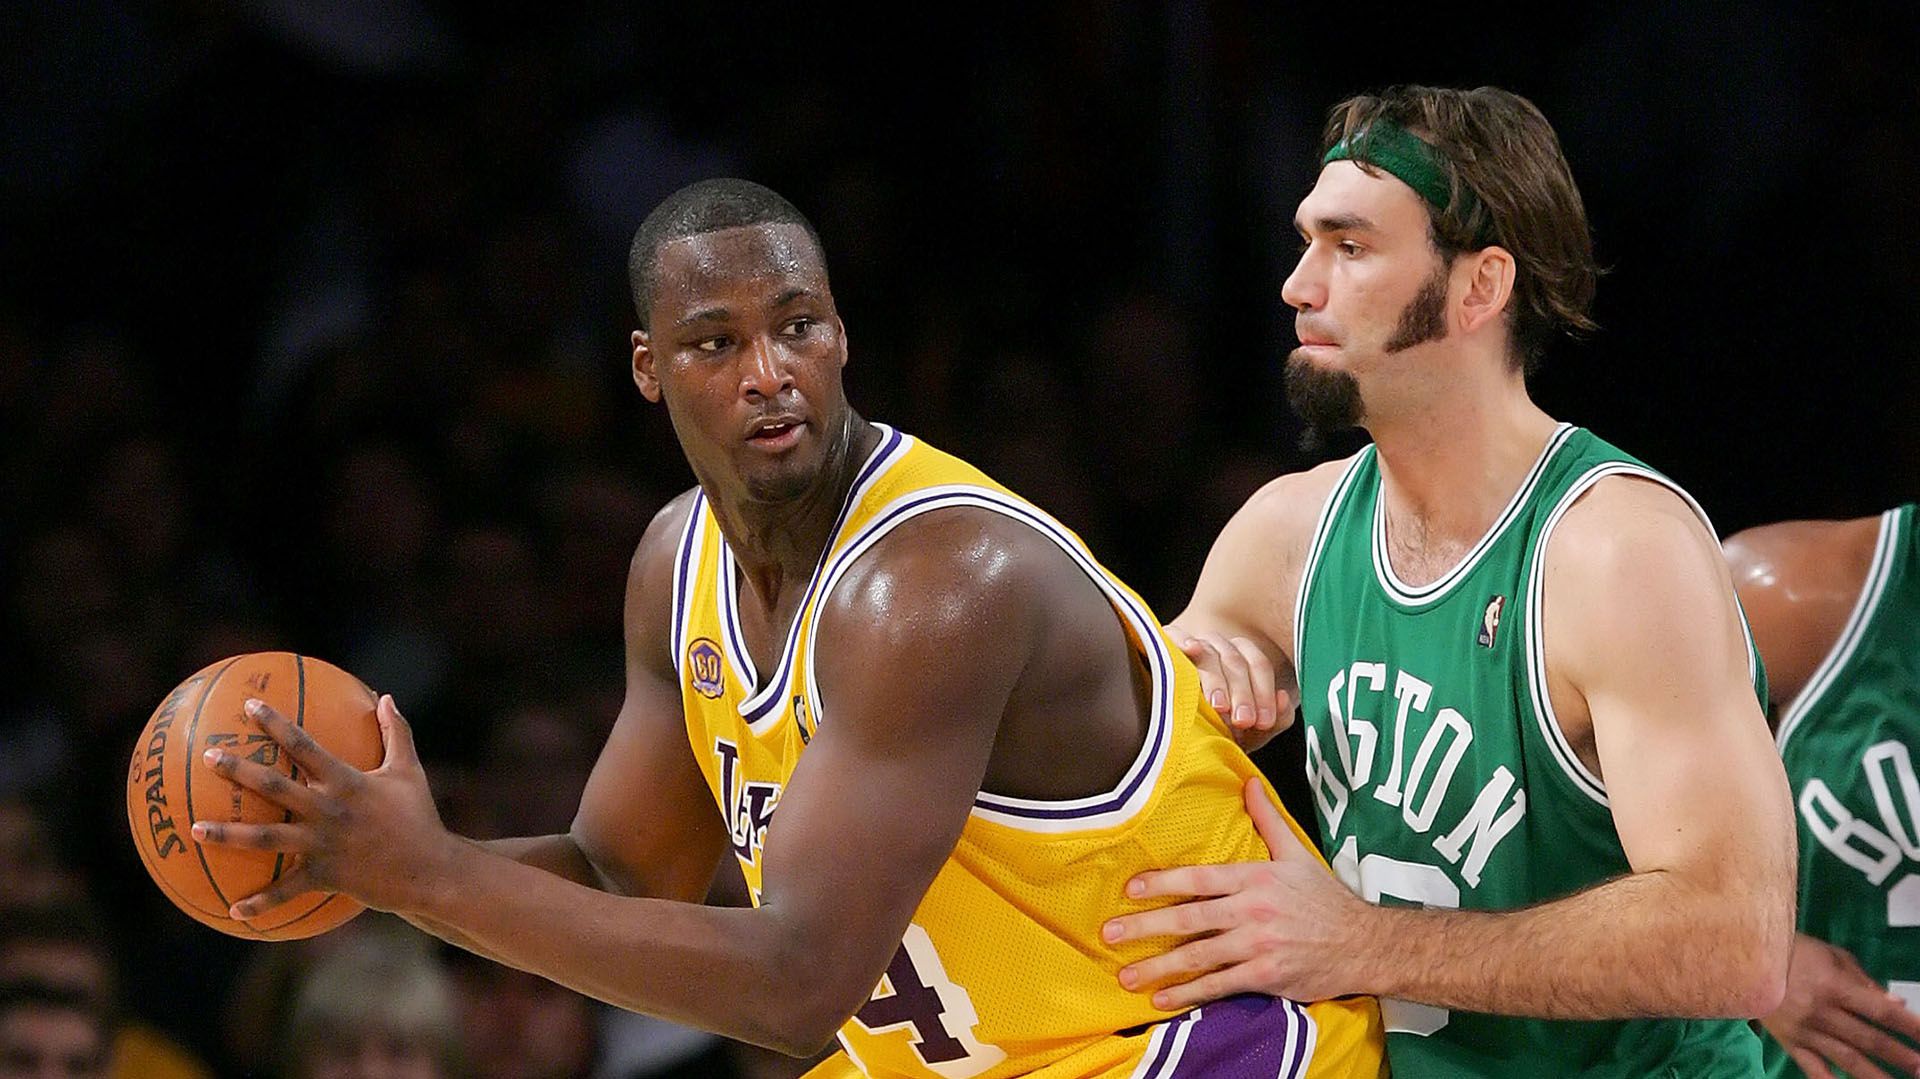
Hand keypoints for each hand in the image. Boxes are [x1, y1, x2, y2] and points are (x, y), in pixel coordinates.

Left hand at [193, 694, 458, 918]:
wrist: (430, 870)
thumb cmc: (420, 817)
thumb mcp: (409, 771)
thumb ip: (396, 733)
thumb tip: (386, 698)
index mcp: (347, 782)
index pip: (305, 745)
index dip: (277, 724)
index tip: (250, 706)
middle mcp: (329, 810)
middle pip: (275, 786)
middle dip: (239, 770)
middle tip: (208, 756)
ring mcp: (323, 845)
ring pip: (266, 839)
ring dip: (228, 835)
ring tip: (194, 829)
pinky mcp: (324, 876)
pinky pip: (286, 891)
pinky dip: (261, 902)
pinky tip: (233, 910)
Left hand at [1101, 777, 1367, 1007]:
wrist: (1364, 943)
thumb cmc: (1326, 899)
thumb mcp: (1297, 853)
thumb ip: (1267, 820)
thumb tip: (1248, 781)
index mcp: (1256, 877)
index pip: (1199, 879)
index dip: (1162, 883)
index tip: (1130, 890)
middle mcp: (1253, 910)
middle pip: (1189, 919)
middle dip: (1145, 927)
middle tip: (1110, 933)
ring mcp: (1259, 946)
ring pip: (1199, 956)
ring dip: (1159, 968)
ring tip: (1126, 976)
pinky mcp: (1267, 976)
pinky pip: (1220, 986)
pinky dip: (1190, 994)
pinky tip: (1163, 999)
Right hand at [1166, 623, 1293, 751]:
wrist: (1185, 740)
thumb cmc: (1221, 731)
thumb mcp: (1253, 732)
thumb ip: (1276, 719)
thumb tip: (1282, 698)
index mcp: (1244, 660)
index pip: (1259, 666)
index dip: (1263, 693)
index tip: (1263, 721)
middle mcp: (1221, 649)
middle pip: (1236, 662)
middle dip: (1242, 694)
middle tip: (1243, 721)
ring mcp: (1194, 645)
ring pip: (1209, 655)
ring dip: (1216, 681)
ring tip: (1219, 706)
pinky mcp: (1166, 646)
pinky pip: (1175, 637)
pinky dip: (1182, 641)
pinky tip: (1190, 650)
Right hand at [1760, 934, 1919, 1078]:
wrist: (1743, 958)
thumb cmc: (1793, 951)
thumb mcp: (1832, 955)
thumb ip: (1864, 980)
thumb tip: (1896, 1005)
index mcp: (1835, 987)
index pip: (1880, 1011)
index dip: (1909, 1026)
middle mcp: (1822, 1013)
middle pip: (1869, 1040)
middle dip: (1901, 1056)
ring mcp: (1805, 1031)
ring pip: (1847, 1059)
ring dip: (1876, 1076)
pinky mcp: (1790, 1043)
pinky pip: (1812, 1068)